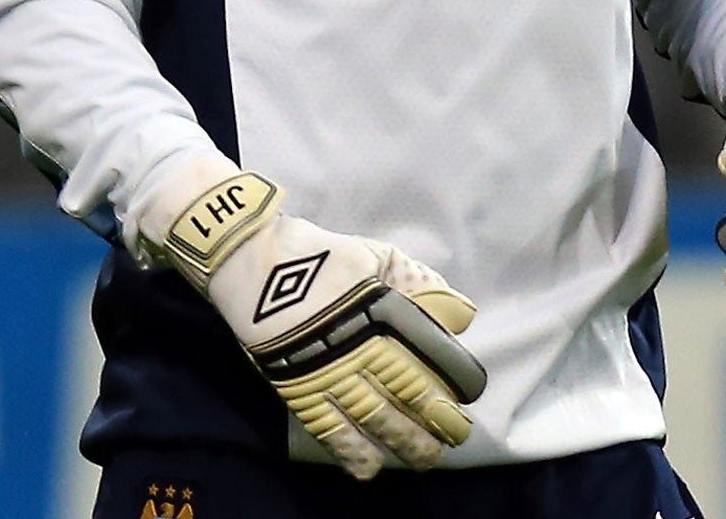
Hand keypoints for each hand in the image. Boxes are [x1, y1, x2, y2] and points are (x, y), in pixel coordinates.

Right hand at [146, 160, 483, 479]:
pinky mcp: (298, 389)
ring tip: (426, 458)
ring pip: (373, 416)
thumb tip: (463, 316)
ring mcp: (328, 371)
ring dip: (403, 441)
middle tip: (457, 436)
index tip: (470, 393)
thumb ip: (421, 284)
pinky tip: (369, 469)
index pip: (430, 350)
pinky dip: (350, 451)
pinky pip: (328, 428)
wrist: (256, 262)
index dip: (454, 376)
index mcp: (384, 309)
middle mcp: (360, 345)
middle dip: (437, 418)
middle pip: (407, 390)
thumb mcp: (379, 256)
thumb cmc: (325, 256)